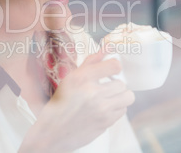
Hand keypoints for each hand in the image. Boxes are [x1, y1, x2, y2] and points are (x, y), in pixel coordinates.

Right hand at [19, 50, 134, 152]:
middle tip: (106, 88)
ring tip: (109, 98)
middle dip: (115, 85)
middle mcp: (92, 93)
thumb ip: (90, 62)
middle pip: (122, 83)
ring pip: (127, 97)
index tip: (111, 71)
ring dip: (120, 97)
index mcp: (82, 78)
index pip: (114, 65)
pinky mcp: (105, 123)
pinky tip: (104, 109)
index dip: (114, 67)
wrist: (53, 131)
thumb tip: (107, 48)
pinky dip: (116, 109)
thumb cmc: (61, 103)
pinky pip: (122, 111)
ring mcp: (101, 110)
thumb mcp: (71, 78)